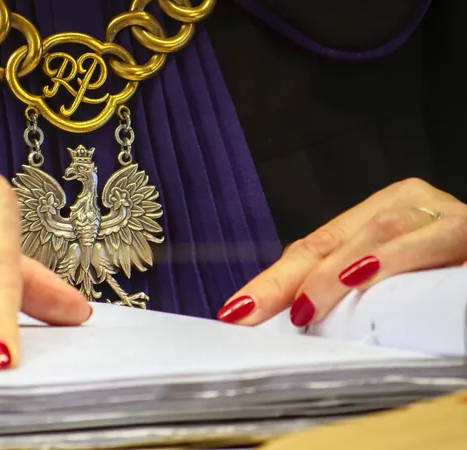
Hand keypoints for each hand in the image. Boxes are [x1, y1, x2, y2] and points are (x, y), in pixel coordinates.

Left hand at [217, 178, 466, 326]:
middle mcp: (403, 208)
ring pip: (378, 230)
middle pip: (330, 239)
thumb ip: (351, 298)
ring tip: (306, 308)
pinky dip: (397, 256)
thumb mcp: (392, 288)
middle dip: (285, 279)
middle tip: (248, 312)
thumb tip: (297, 327)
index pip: (310, 249)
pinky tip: (365, 272)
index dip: (271, 281)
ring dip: (337, 270)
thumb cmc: (448, 278)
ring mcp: (440, 214)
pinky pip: (437, 238)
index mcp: (375, 221)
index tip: (234, 312)